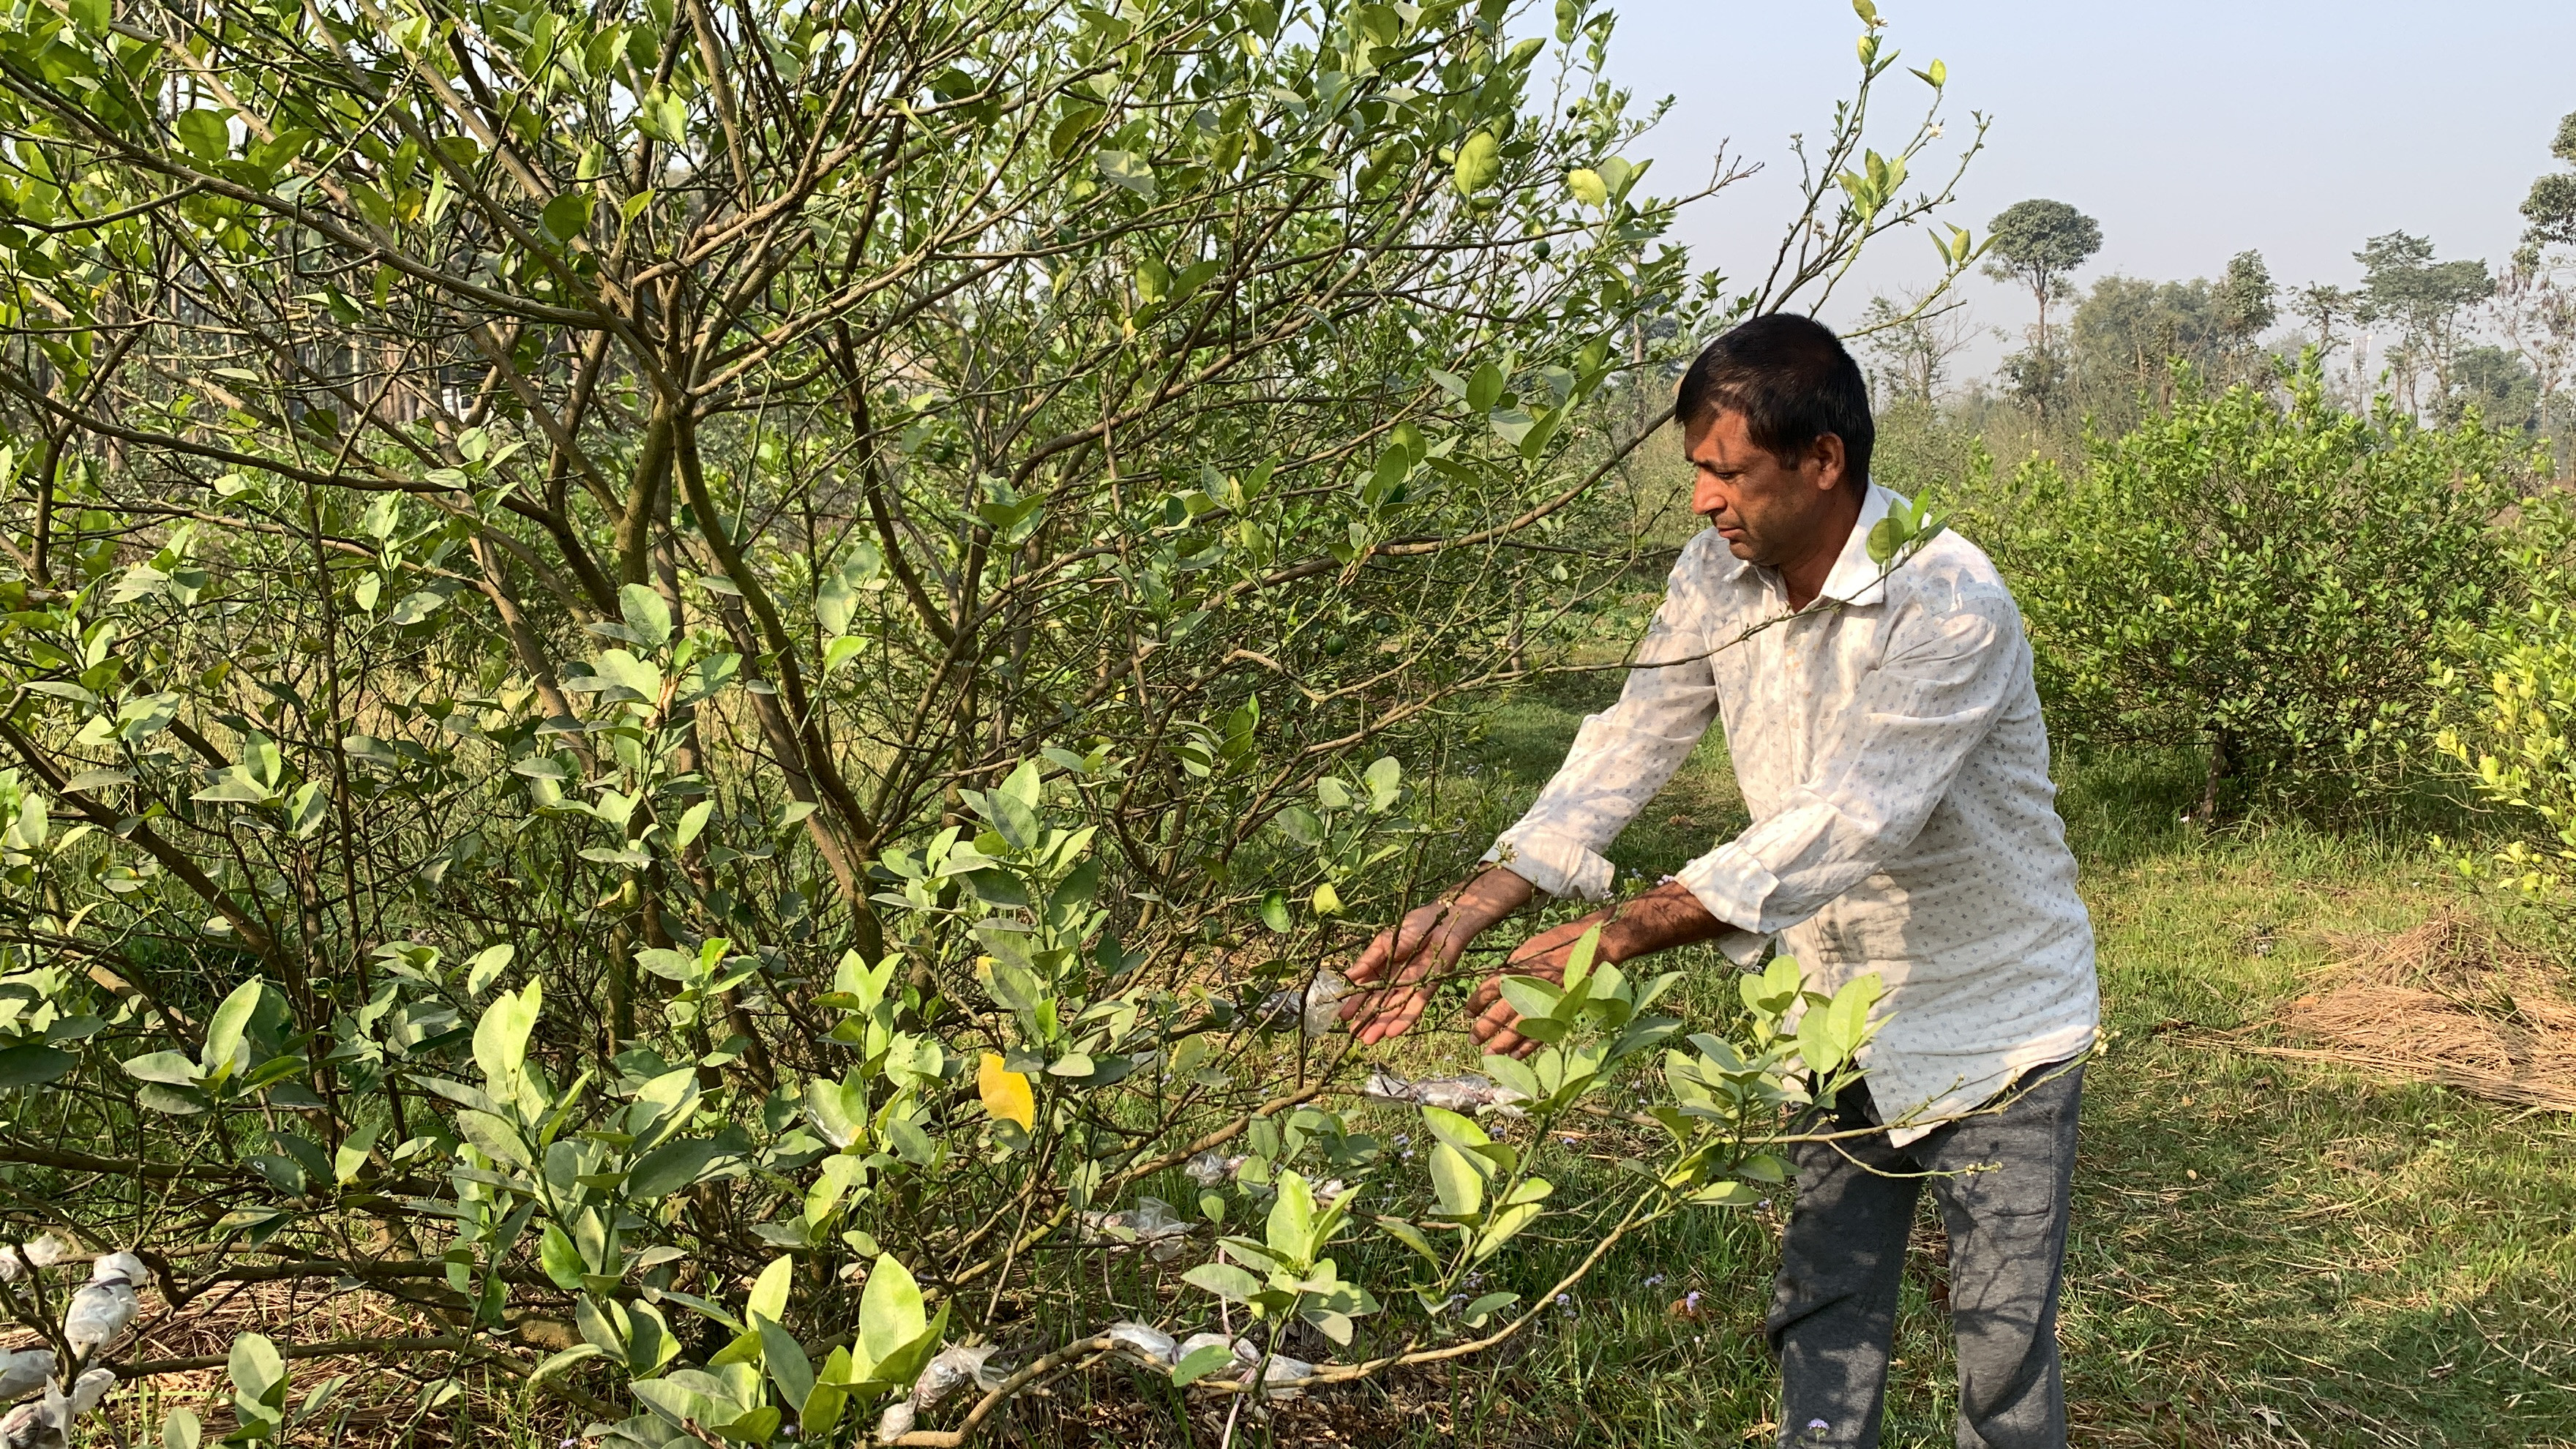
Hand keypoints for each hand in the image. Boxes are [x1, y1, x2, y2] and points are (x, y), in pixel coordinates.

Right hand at [1340, 868, 1532, 1044]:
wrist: (1442, 921)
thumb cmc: (1413, 926)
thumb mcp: (1384, 942)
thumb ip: (1368, 960)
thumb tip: (1349, 975)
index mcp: (1381, 968)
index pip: (1365, 989)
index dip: (1355, 1002)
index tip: (1343, 1016)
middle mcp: (1395, 981)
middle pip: (1379, 1003)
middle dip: (1367, 1020)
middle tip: (1355, 1035)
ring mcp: (1411, 986)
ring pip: (1394, 1009)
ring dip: (1382, 1025)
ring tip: (1370, 1040)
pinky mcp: (1427, 988)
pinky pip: (1415, 1007)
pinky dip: (1404, 1019)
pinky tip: (1393, 1032)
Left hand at [1466, 881, 1730, 1056]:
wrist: (1597, 944)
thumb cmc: (1562, 941)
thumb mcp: (1530, 948)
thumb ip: (1512, 967)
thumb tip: (1496, 983)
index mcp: (1520, 967)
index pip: (1489, 988)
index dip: (1476, 1002)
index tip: (1468, 1012)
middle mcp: (1531, 986)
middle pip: (1500, 1013)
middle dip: (1484, 1028)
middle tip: (1472, 1040)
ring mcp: (1547, 1001)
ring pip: (1518, 1029)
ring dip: (1501, 1043)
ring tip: (1488, 1054)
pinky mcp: (1563, 1011)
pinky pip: (1543, 1035)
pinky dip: (1527, 1048)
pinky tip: (1515, 1056)